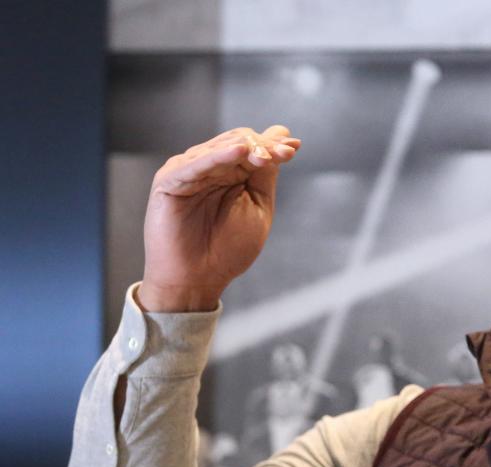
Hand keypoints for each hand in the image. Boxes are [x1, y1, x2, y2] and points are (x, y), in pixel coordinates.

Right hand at [139, 125, 300, 311]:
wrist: (199, 280)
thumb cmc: (227, 249)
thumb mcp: (258, 207)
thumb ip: (266, 173)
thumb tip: (281, 134)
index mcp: (230, 172)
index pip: (253, 147)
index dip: (273, 146)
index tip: (293, 149)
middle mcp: (209, 167)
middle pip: (237, 141)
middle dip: (262, 146)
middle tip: (282, 154)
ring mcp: (188, 171)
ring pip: (218, 148)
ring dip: (244, 149)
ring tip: (263, 156)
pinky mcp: (170, 181)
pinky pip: (194, 165)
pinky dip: (216, 156)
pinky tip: (238, 152)